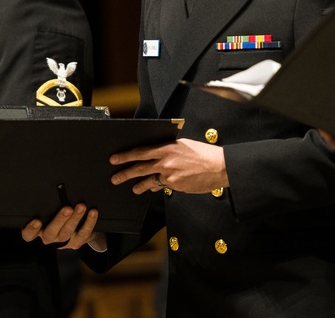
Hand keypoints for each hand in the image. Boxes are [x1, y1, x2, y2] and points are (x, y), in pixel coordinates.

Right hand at [21, 204, 105, 251]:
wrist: (76, 229)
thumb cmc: (58, 214)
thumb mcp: (51, 209)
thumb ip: (49, 204)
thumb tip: (56, 185)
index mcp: (39, 230)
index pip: (28, 235)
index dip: (31, 230)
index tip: (37, 220)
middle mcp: (49, 238)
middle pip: (50, 233)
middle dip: (59, 220)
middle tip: (67, 208)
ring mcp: (63, 242)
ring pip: (67, 233)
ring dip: (75, 219)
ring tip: (81, 206)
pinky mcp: (76, 243)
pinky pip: (83, 234)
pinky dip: (89, 222)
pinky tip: (92, 212)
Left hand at [109, 138, 227, 194]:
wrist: (219, 166)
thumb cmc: (204, 153)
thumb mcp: (184, 145)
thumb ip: (169, 151)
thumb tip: (157, 157)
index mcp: (167, 148)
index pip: (141, 152)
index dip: (126, 156)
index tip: (115, 159)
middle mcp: (166, 162)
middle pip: (140, 168)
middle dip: (125, 173)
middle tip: (115, 178)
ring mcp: (170, 176)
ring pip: (150, 181)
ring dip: (140, 185)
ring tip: (133, 189)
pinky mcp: (176, 186)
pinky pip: (163, 186)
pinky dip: (159, 187)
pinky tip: (155, 188)